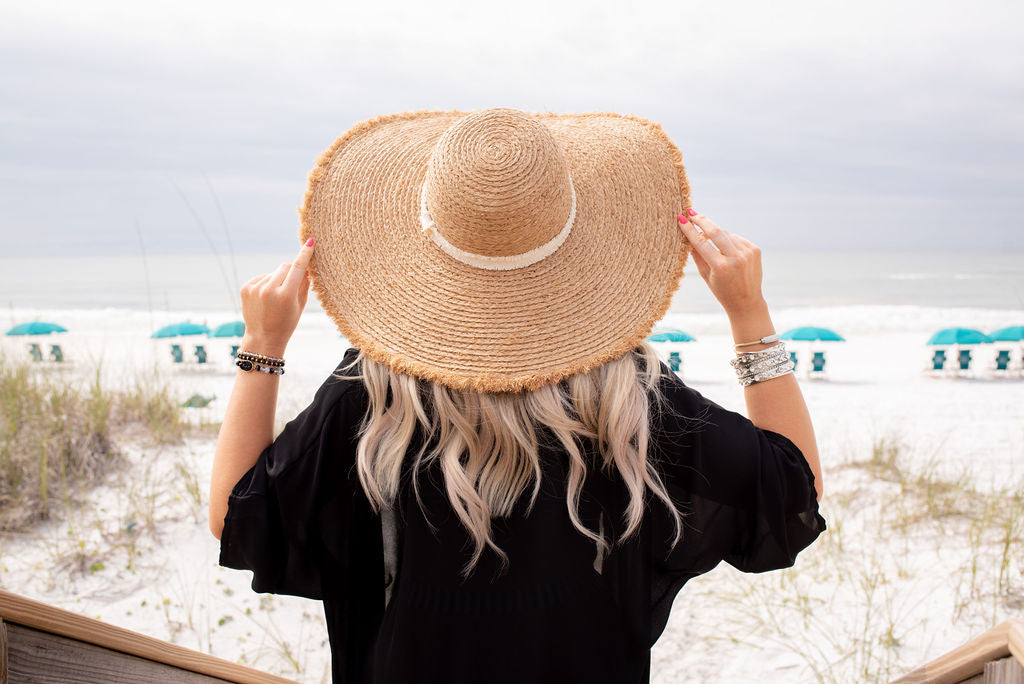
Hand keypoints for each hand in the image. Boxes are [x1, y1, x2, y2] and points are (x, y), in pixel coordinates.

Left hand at [239, 238, 313, 356]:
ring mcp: (255, 288)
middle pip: (285, 266)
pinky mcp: (246, 288)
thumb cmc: (286, 323)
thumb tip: (307, 264)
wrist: (263, 338)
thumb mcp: (300, 305)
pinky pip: (262, 277)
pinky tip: (265, 298)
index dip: (305, 254)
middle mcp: (269, 290)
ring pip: (273, 272)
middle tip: (290, 288)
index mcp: (286, 295)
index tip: (310, 241)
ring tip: (275, 299)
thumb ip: (304, 283)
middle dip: (290, 273)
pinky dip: (266, 283)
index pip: (298, 268)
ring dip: (277, 279)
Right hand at [677, 208, 765, 315]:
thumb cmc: (722, 291)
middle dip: (702, 220)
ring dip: (716, 235)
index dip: (690, 230)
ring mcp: (747, 252)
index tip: (682, 219)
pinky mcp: (755, 250)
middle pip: (716, 231)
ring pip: (726, 234)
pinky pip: (736, 238)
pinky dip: (729, 241)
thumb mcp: (705, 275)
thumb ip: (697, 255)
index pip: (701, 242)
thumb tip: (689, 235)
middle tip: (692, 212)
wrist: (747, 302)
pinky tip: (728, 252)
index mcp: (721, 267)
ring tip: (714, 247)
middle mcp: (736, 258)